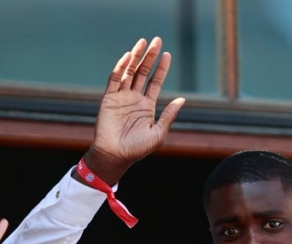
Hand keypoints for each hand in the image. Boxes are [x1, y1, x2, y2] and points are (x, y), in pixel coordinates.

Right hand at [83, 36, 186, 184]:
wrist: (116, 155)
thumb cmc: (138, 149)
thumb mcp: (159, 133)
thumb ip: (169, 115)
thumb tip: (182, 99)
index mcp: (147, 106)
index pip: (155, 81)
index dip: (161, 68)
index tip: (168, 54)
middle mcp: (134, 98)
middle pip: (143, 72)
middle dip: (150, 56)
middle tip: (157, 41)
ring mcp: (121, 97)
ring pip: (129, 71)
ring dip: (136, 57)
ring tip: (143, 42)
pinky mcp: (109, 98)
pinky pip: (115, 79)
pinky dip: (121, 67)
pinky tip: (129, 57)